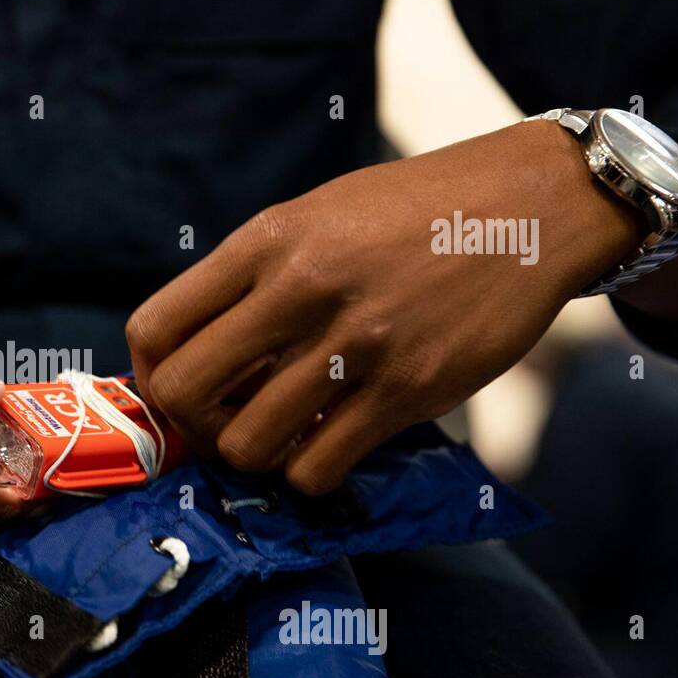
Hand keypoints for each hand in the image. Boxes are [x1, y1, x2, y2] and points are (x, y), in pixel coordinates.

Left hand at [127, 121, 643, 494]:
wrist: (530, 205)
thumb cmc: (409, 213)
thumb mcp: (314, 216)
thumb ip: (250, 278)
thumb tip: (190, 357)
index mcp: (267, 241)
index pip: (156, 327)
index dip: (147, 374)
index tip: (171, 389)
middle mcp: (302, 289)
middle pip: (184, 393)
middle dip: (190, 426)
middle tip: (221, 423)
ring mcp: (356, 343)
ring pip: (246, 444)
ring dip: (254, 454)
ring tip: (282, 435)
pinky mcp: (408, 390)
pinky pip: (317, 467)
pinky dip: (309, 471)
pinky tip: (329, 445)